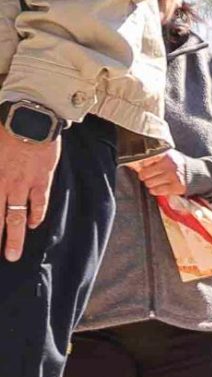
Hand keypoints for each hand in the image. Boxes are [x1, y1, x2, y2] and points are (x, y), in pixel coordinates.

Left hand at [0, 128, 59, 263]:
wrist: (30, 119)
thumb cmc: (3, 129)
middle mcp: (5, 184)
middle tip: (1, 257)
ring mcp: (23, 184)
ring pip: (17, 217)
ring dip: (15, 238)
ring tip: (14, 254)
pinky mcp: (41, 179)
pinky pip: (39, 203)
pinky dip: (36, 215)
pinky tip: (33, 225)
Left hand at [127, 151, 186, 200]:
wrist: (199, 173)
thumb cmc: (180, 165)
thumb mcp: (169, 156)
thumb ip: (155, 159)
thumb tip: (137, 166)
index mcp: (166, 156)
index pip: (144, 162)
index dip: (143, 166)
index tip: (147, 168)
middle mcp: (169, 166)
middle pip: (144, 174)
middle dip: (145, 176)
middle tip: (149, 176)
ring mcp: (173, 177)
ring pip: (149, 183)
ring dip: (150, 184)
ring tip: (156, 182)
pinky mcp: (176, 187)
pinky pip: (157, 191)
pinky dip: (155, 190)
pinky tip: (159, 187)